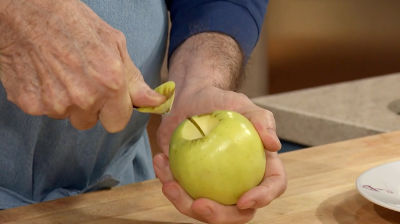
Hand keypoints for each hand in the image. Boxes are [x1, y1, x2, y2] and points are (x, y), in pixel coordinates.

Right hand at [0, 0, 164, 131]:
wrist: (25, 10)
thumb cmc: (73, 21)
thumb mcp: (114, 44)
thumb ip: (134, 79)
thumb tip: (156, 102)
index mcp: (110, 84)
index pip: (117, 123)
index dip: (113, 112)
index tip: (108, 101)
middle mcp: (84, 98)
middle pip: (90, 122)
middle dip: (89, 108)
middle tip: (81, 80)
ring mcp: (55, 103)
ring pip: (68, 116)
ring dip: (67, 102)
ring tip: (61, 73)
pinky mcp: (30, 104)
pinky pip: (45, 110)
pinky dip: (45, 97)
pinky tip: (44, 73)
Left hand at [154, 85, 286, 222]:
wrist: (190, 99)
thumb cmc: (220, 101)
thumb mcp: (242, 105)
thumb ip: (262, 120)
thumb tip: (274, 145)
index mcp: (261, 165)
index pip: (272, 186)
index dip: (262, 198)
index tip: (243, 199)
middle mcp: (240, 181)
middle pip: (238, 212)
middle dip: (219, 216)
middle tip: (198, 204)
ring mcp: (214, 186)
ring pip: (204, 209)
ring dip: (184, 202)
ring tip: (169, 182)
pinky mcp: (191, 183)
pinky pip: (181, 193)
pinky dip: (168, 182)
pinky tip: (160, 163)